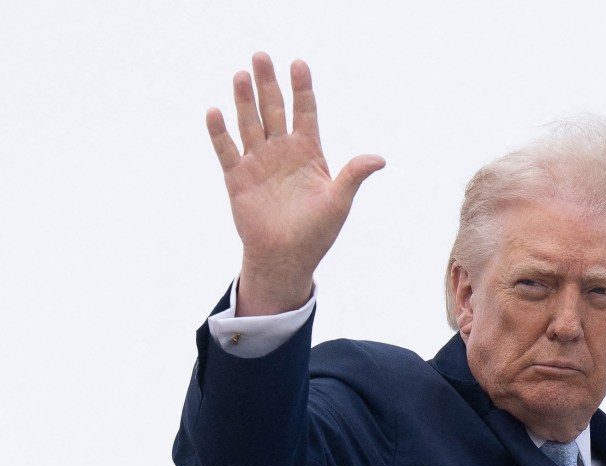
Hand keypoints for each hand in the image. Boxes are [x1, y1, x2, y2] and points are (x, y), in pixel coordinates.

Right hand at [207, 54, 383, 315]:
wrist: (287, 258)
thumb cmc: (317, 232)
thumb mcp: (338, 202)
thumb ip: (353, 176)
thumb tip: (379, 159)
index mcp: (309, 153)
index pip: (306, 113)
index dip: (302, 90)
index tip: (299, 64)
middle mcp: (282, 151)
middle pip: (274, 110)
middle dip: (268, 84)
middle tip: (262, 56)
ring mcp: (258, 162)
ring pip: (249, 123)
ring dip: (244, 100)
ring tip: (241, 75)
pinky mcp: (237, 177)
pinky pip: (227, 150)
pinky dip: (220, 132)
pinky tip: (216, 111)